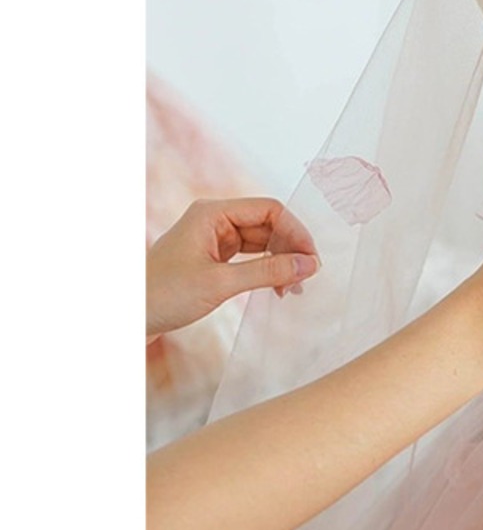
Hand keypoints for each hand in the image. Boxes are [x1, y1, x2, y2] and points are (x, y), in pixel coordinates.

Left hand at [146, 198, 319, 338]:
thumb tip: (308, 264)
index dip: (295, 231)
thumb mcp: (220, 283)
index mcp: (212, 213)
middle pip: (268, 225)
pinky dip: (265, 270)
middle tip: (303, 279)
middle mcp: (214, 220)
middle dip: (289, 249)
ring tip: (291, 288)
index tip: (311, 259)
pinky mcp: (211, 259)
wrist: (124, 319)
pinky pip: (249, 257)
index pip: (269, 209)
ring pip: (261, 242)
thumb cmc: (162, 296)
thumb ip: (268, 271)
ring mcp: (212, 239)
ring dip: (279, 262)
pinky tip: (275, 287)